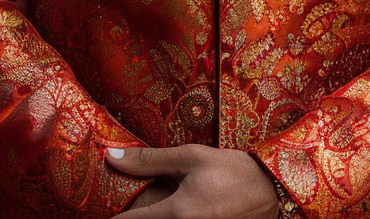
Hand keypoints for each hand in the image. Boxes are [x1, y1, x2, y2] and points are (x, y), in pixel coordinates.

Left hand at [107, 145, 279, 218]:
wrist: (271, 190)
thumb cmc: (231, 171)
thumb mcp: (191, 157)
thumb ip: (150, 160)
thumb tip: (112, 156)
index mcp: (177, 214)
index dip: (111, 217)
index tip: (98, 207)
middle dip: (135, 215)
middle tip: (130, 201)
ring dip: (154, 214)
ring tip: (153, 203)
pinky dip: (169, 217)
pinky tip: (172, 207)